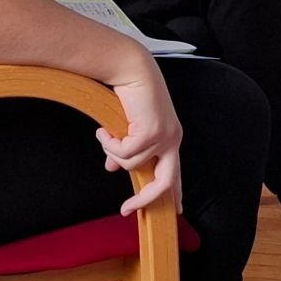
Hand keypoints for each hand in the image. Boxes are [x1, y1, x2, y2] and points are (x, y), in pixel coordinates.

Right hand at [97, 64, 183, 213]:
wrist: (131, 69)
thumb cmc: (129, 95)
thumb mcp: (129, 128)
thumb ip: (124, 149)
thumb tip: (111, 168)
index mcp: (171, 139)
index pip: (176, 173)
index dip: (176, 193)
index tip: (175, 210)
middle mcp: (172, 140)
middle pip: (165, 182)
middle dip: (145, 199)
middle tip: (126, 209)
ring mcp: (164, 136)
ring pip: (132, 164)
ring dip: (112, 152)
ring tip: (105, 135)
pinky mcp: (151, 132)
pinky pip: (124, 153)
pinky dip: (110, 144)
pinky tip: (104, 131)